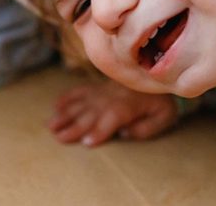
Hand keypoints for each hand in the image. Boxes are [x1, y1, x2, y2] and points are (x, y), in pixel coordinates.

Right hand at [49, 80, 177, 146]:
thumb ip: (147, 128)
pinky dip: (68, 97)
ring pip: (81, 102)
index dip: (100, 130)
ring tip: (51, 125)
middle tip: (58, 137)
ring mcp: (103, 90)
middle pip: (91, 112)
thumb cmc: (162, 101)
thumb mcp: (164, 116)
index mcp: (129, 105)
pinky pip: (81, 90)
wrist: (157, 73)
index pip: (112, 118)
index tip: (87, 142)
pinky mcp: (99, 87)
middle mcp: (113, 96)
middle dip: (74, 125)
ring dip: (65, 113)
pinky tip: (56, 105)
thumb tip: (124, 133)